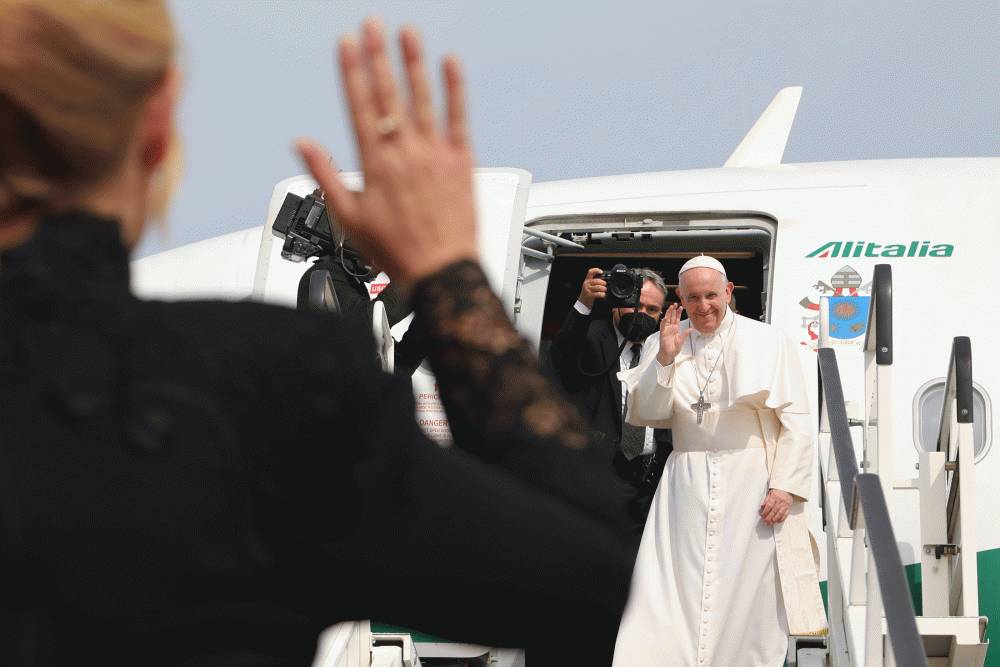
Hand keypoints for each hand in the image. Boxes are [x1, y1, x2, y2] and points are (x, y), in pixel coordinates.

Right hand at [297, 19, 476, 288]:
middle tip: (373, 25)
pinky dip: (455, 89)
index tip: (346, 44)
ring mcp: (434, 154)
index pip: (359, 106)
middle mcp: (404, 153)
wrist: (439, 271)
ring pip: (422, 99)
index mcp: (375, 164)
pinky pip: (459, 118)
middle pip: (388, 94)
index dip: (352, 72)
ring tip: (407, 32)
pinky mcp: (461, 161)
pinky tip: (450, 64)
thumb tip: (302, 144)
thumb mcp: (347, 217)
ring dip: (413, 62)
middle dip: (378, 56)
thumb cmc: (394, 249)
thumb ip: (324, 174)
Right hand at [577, 267, 606, 308]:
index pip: (590, 272)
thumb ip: (594, 281)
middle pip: (597, 280)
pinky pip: (598, 294)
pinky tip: (603, 295)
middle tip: (605, 285)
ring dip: (604, 289)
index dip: (596, 270)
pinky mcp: (590, 295)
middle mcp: (587, 284)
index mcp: (587, 280)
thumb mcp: (589, 285)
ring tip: (604, 290)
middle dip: (603, 283)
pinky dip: (602, 294)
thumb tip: (603, 279)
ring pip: (598, 287)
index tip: (601, 272)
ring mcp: (588, 290)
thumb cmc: (587, 294)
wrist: (582, 303)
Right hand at [655, 303, 690, 365]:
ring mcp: (666, 330)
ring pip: (667, 319)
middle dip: (673, 310)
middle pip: (672, 317)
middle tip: (675, 303)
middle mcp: (670, 328)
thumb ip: (685, 334)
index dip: (678, 313)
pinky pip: (663, 326)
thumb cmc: (674, 348)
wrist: (669, 354)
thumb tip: (692, 329)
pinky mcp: (663, 333)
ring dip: (669, 313)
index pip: (677, 319)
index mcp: (675, 329)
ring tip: (671, 307)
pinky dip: (664, 322)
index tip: (681, 307)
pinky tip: (665, 317)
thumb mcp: (682, 340)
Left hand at [759, 488, 792, 524]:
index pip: (769, 505)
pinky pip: (786, 514)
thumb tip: (762, 506)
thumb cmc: (777, 491)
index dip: (765, 511)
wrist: (787, 489)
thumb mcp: (770, 493)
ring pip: (780, 513)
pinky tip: (778, 521)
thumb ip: (766, 500)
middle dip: (769, 517)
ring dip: (775, 519)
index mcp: (774, 497)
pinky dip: (782, 519)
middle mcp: (780, 501)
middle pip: (774, 511)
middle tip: (766, 522)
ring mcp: (785, 504)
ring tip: (771, 523)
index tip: (762, 515)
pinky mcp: (788, 507)